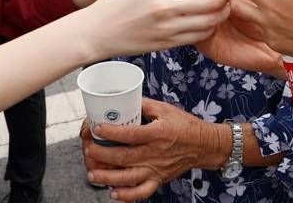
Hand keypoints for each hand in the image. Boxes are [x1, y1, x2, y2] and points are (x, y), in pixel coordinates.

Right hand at [80, 0, 230, 60]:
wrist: (97, 32)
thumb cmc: (116, 4)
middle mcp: (165, 6)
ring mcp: (167, 28)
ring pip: (209, 21)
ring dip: (222, 13)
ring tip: (224, 6)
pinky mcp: (167, 44)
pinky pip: (198, 37)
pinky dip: (209, 28)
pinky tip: (209, 22)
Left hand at [82, 97, 226, 200]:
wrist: (204, 144)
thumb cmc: (184, 124)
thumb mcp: (165, 109)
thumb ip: (144, 104)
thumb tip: (124, 99)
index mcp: (156, 133)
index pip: (129, 134)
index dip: (110, 131)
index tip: (96, 128)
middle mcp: (155, 153)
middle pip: (123, 157)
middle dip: (101, 154)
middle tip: (88, 149)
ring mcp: (156, 169)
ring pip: (128, 178)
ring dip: (107, 177)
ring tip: (92, 174)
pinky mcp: (158, 180)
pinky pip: (141, 192)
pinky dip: (127, 196)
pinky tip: (113, 193)